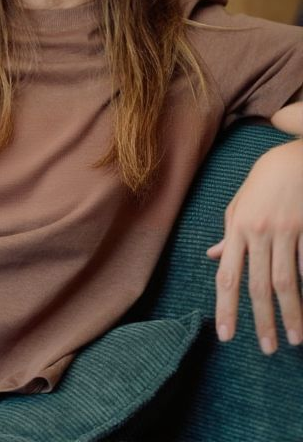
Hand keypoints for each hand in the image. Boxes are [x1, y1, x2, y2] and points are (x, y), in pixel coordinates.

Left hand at [206, 138, 302, 353]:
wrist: (296, 158)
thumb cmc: (263, 181)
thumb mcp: (239, 205)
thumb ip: (229, 235)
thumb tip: (215, 258)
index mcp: (237, 230)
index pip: (229, 277)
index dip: (227, 308)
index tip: (228, 335)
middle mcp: (260, 233)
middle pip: (258, 286)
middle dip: (262, 320)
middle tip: (268, 349)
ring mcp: (287, 232)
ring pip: (288, 282)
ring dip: (292, 314)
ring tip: (295, 339)